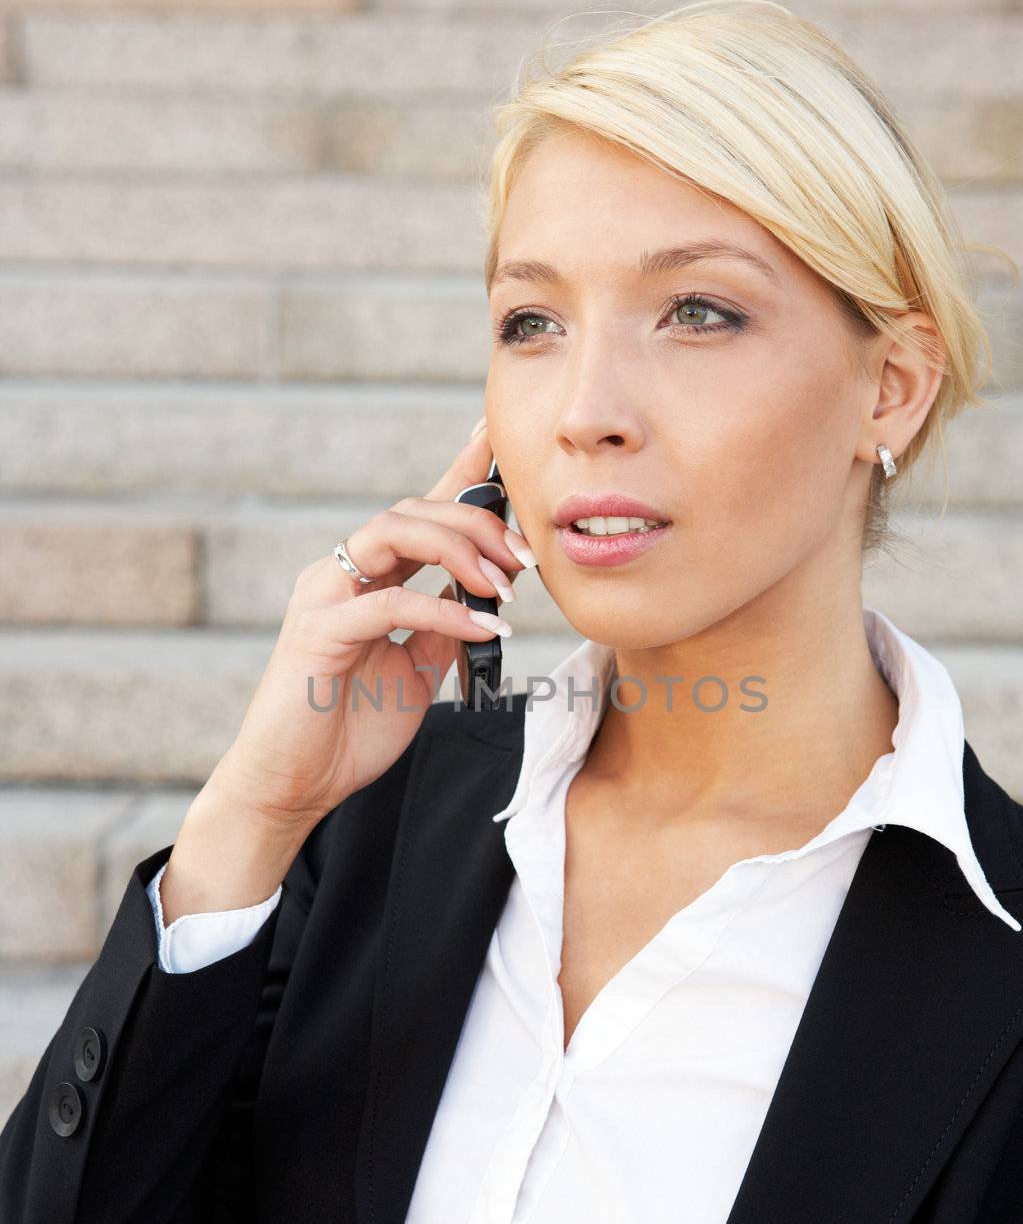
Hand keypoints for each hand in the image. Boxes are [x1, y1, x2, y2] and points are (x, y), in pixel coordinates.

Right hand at [208, 422, 533, 828]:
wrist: (294, 785)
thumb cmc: (346, 730)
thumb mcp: (416, 674)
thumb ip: (443, 631)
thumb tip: (485, 600)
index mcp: (367, 581)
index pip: (418, 512)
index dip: (458, 470)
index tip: (498, 438)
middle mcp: (341, 575)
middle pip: (412, 510)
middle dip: (477, 520)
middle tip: (526, 556)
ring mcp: (324, 597)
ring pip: (392, 531)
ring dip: (459, 548)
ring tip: (504, 584)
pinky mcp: (318, 632)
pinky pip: (391, 603)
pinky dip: (445, 611)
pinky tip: (484, 626)